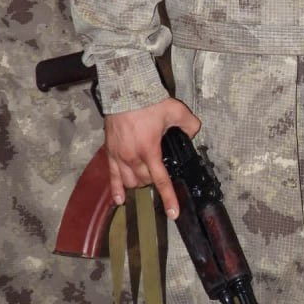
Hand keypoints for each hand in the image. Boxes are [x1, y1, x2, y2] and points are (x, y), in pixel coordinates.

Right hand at [104, 98, 200, 216]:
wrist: (125, 91)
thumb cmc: (148, 102)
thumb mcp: (176, 111)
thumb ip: (190, 125)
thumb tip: (193, 134)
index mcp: (149, 150)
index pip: (161, 180)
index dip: (169, 198)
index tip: (173, 213)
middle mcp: (132, 157)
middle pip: (145, 181)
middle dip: (154, 182)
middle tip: (162, 173)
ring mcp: (119, 156)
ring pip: (130, 181)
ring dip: (139, 183)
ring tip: (146, 178)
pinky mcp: (110, 152)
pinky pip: (112, 176)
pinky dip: (116, 189)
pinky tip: (119, 199)